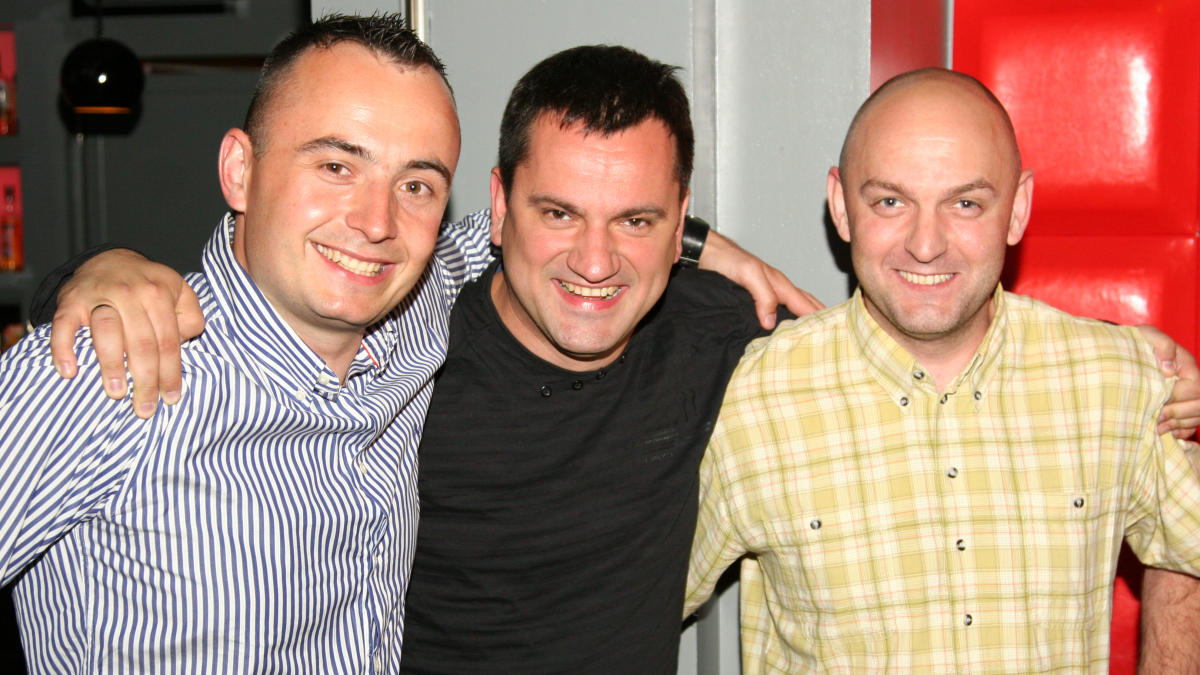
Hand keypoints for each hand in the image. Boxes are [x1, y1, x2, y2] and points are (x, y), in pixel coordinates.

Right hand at [51, 249, 204, 418]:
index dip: (170, 373)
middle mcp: (130, 294)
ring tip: (117, 393)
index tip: (171, 398)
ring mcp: (98, 296)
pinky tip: (69, 371)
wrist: (110, 259)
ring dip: (111, 366)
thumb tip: (185, 341)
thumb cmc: (149, 284)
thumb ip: (191, 316)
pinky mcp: (71, 301)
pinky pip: (64, 326)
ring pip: (106, 333)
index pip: (167, 341)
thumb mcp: (180, 291)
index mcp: (159, 294)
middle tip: (145, 408)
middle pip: (141, 343)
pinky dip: (63, 348)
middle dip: (146, 380)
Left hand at [698, 230, 823, 328]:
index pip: (806, 305)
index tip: (831, 336)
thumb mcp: (748, 274)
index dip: (819, 318)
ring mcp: (765, 294)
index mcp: (779, 284)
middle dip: (818, 320)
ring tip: (810, 339)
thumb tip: (771, 321)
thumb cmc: (726, 259)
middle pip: (804, 305)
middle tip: (830, 339)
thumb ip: (763, 295)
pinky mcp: (751, 300)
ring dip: (802, 322)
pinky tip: (781, 332)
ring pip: (791, 309)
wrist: (704, 252)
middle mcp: (775, 289)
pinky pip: (775, 313)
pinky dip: (784, 322)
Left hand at [1136, 325, 1199, 444]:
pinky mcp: (1179, 404)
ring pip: (1197, 414)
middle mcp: (1189, 379)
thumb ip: (1163, 345)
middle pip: (1199, 403)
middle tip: (1158, 422)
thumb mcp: (1148, 335)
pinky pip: (1191, 422)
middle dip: (1180, 414)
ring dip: (1180, 424)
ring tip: (1159, 429)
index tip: (1160, 406)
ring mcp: (1186, 393)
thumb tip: (1169, 369)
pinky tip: (1169, 434)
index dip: (1180, 399)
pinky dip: (1183, 430)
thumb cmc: (1135, 341)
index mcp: (1186, 364)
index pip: (1194, 386)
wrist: (1122, 349)